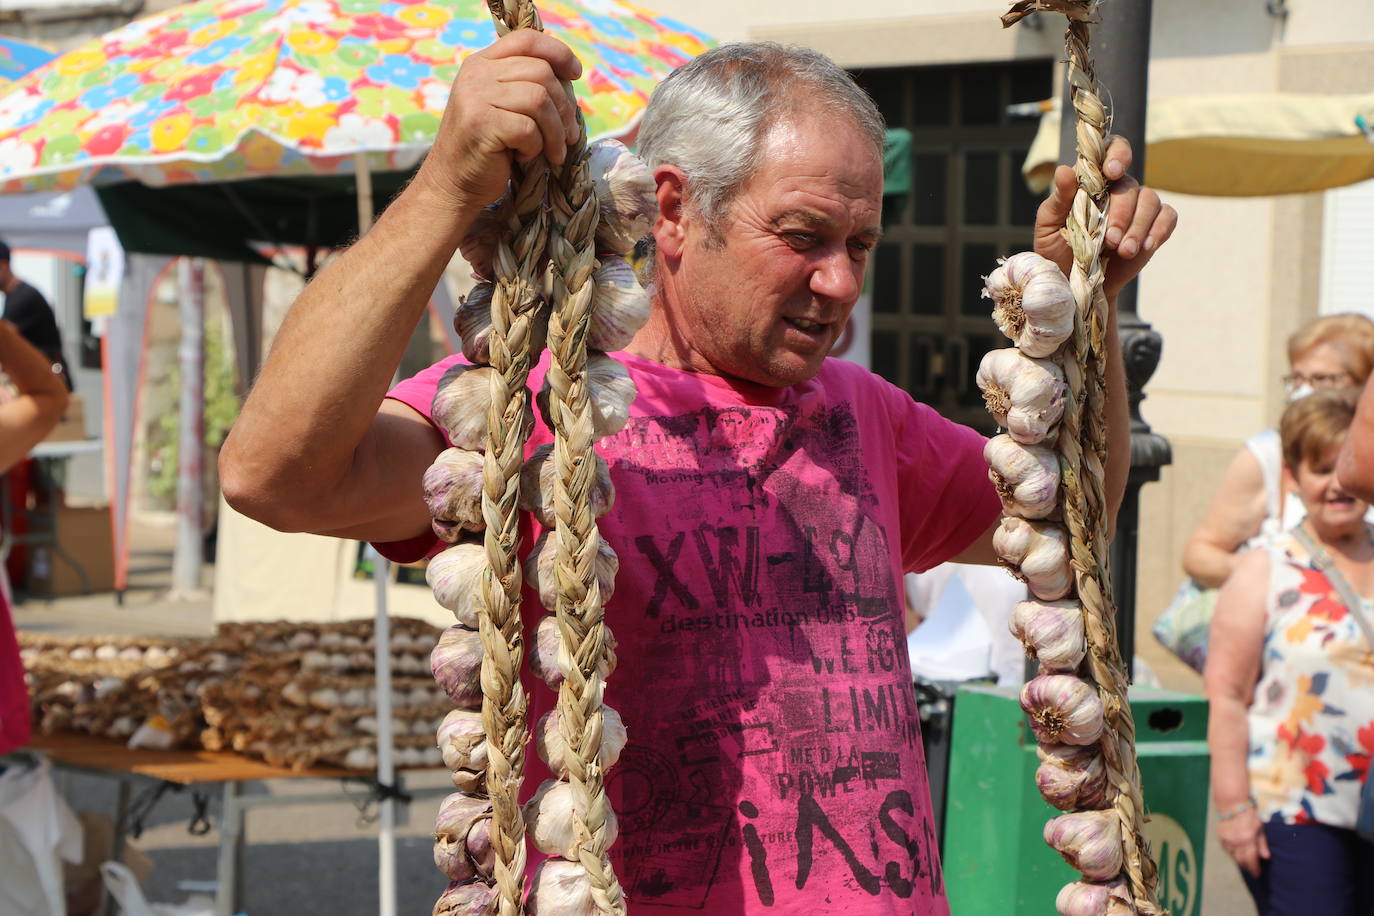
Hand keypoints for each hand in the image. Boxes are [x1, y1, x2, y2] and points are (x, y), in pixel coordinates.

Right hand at [417, 30, 582, 211]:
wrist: (454, 184)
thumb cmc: (489, 149)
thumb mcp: (505, 107)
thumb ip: (526, 85)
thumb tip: (570, 78)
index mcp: (483, 63)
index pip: (526, 39)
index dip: (558, 52)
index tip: (575, 73)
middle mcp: (476, 74)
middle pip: (541, 72)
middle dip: (564, 107)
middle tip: (569, 136)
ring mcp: (475, 97)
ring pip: (539, 99)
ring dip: (555, 132)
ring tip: (553, 152)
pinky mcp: (481, 124)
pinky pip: (528, 128)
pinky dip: (536, 147)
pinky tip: (525, 157)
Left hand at [1033, 136, 1177, 300]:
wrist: (1072, 283)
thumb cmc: (1057, 250)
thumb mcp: (1049, 225)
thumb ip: (1058, 199)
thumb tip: (1064, 170)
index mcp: (1093, 181)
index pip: (1112, 151)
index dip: (1117, 155)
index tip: (1113, 172)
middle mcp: (1118, 190)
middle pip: (1130, 186)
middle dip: (1122, 213)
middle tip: (1111, 240)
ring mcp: (1138, 208)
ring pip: (1150, 201)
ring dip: (1138, 227)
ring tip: (1124, 251)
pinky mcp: (1152, 227)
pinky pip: (1167, 218)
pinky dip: (1159, 230)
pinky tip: (1145, 246)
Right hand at [1216, 807, 1268, 877]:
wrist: (1231, 804)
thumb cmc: (1249, 814)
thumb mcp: (1259, 827)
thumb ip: (1262, 843)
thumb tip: (1266, 857)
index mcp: (1248, 840)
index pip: (1252, 860)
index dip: (1255, 869)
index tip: (1257, 874)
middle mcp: (1237, 842)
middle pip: (1241, 861)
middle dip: (1247, 867)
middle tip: (1251, 870)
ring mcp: (1227, 840)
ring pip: (1233, 857)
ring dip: (1239, 861)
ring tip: (1245, 862)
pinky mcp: (1220, 837)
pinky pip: (1227, 850)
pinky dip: (1232, 853)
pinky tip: (1236, 852)